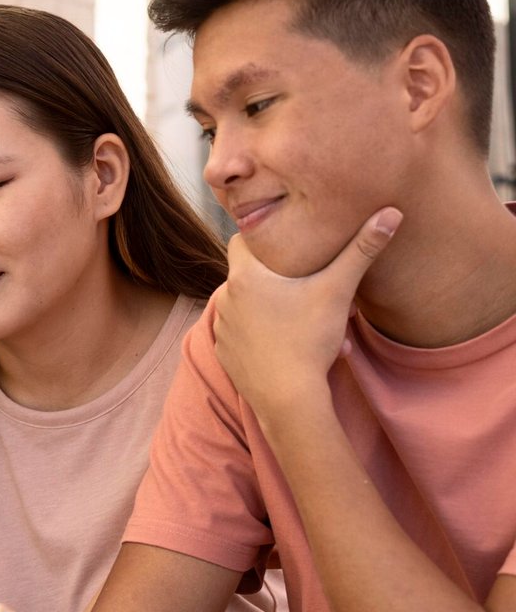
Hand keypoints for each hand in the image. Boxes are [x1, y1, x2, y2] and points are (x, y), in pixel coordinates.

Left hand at [213, 207, 398, 419]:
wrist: (287, 399)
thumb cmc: (309, 340)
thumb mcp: (338, 291)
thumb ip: (362, 250)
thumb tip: (391, 212)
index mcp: (244, 276)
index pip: (242, 239)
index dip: (262, 237)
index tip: (284, 239)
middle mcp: (224, 298)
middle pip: (249, 275)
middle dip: (275, 276)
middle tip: (304, 282)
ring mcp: (221, 328)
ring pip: (247, 306)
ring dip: (271, 307)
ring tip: (303, 316)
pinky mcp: (224, 353)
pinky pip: (243, 334)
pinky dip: (262, 334)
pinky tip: (288, 341)